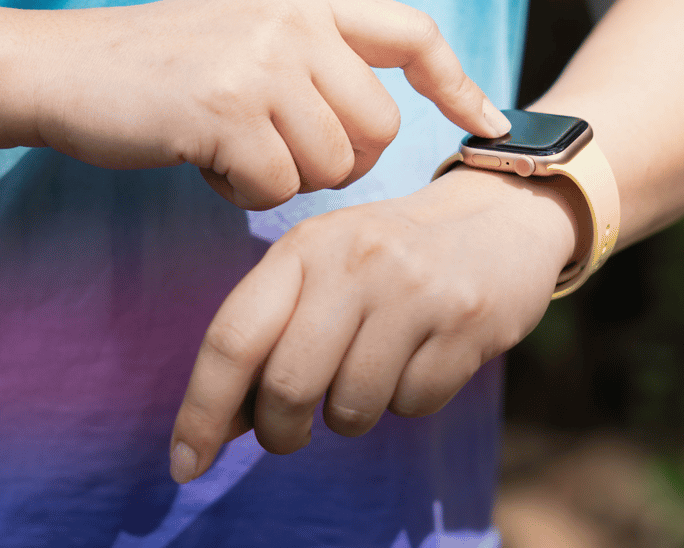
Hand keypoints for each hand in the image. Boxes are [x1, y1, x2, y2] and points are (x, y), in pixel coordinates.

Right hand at [0, 0, 510, 208]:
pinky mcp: (227, 109)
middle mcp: (293, 22)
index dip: (458, 81)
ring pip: (333, 166)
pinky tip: (204, 164)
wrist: (59, 68)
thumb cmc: (156, 71)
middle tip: (282, 159)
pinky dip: (242, 195)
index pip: (411, 32)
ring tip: (229, 151)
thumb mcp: (246, 38)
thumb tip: (379, 128)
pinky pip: (276, 188)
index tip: (493, 121)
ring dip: (285, 180)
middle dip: (341, 165)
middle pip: (380, 130)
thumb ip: (312, 63)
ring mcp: (261, 62)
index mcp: (305, 1)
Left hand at [167, 166, 578, 482]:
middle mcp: (354, 262)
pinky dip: (407, 400)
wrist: (499, 218)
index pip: (233, 338)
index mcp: (304, 247)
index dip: (201, 410)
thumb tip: (213, 427)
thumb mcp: (322, 271)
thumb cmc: (389, 259)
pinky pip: (412, 405)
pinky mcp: (466, 323)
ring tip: (371, 372)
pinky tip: (420, 358)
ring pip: (352, 408)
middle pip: (288, 387)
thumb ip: (268, 335)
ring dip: (350, 415)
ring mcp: (414, 291)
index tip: (185, 464)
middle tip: (290, 433)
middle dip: (280, 431)